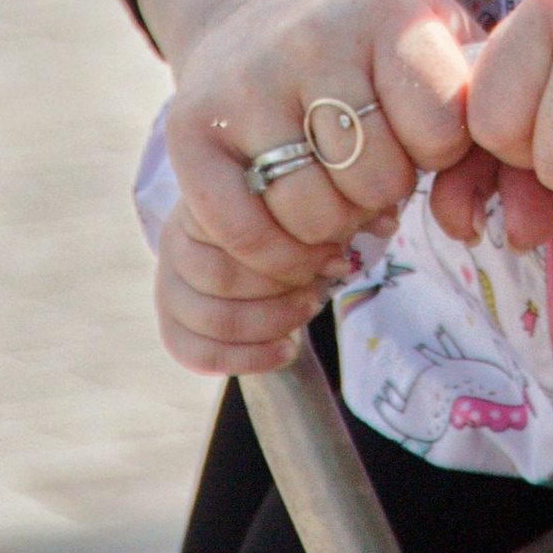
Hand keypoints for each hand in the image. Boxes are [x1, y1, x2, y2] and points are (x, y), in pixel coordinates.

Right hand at [135, 0, 477, 283]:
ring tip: (333, 191)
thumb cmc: (374, 53)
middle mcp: (313, 38)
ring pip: (311, 216)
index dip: (440, 152)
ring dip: (331, 227)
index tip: (424, 135)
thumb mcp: (441, 50)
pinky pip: (241, 232)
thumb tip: (510, 218)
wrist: (257, 14)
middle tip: (370, 170)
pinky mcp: (190, 130)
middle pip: (374, 181)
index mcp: (388, 12)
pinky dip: (273, 252)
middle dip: (383, 193)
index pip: (441, 127)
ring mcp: (245, 83)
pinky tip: (290, 228)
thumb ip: (492, 117)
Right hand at [153, 200, 347, 378]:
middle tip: (319, 287)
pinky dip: (247, 358)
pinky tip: (287, 349)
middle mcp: (176, 235)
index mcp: (206, 194)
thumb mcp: (304, 203)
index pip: (237, 226)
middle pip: (222, 274)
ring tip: (307, 311)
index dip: (292, 248)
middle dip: (280, 287)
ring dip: (269, 321)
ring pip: (212, 316)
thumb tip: (384, 224)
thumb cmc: (280, 217)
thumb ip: (336, 208)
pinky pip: (196, 352)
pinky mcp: (171, 322)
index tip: (333, 254)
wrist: (242, 244)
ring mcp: (168, 281)